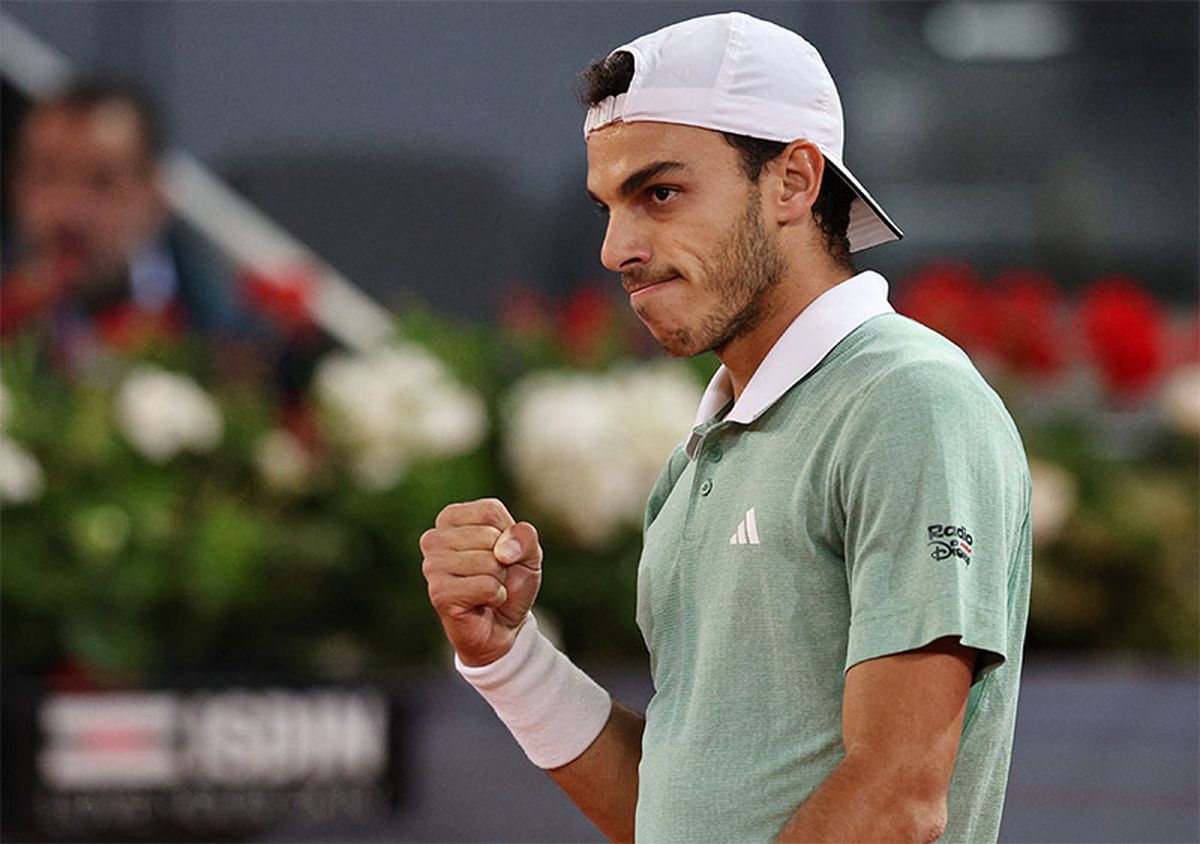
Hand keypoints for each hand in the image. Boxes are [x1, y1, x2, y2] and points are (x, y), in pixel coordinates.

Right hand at [420, 498, 542, 666]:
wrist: (503, 626)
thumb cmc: (511, 582)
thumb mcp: (529, 552)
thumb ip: (524, 536)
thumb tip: (502, 551)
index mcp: (451, 518)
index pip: (489, 511)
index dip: (508, 534)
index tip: (501, 552)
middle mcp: (434, 538)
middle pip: (489, 536)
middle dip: (504, 560)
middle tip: (493, 576)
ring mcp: (432, 566)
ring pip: (489, 562)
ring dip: (499, 580)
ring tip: (487, 589)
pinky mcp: (439, 593)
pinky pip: (486, 586)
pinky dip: (496, 596)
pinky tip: (483, 603)